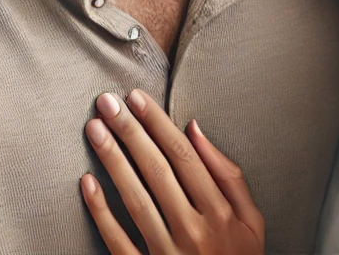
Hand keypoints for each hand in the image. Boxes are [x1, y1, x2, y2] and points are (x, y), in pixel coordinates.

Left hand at [80, 89, 265, 254]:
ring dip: (112, 161)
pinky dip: (101, 212)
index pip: (184, 157)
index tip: (137, 98)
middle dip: (130, 132)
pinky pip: (118, 241)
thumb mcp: (251, 221)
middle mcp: (195, 230)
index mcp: (221, 212)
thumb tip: (196, 131)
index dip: (158, 124)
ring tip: (94, 129)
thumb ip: (230, 176)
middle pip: (157, 171)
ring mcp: (168, 253)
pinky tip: (87, 182)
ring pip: (135, 199)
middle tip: (106, 102)